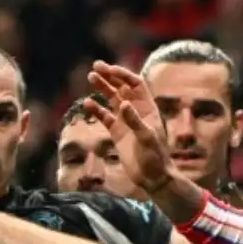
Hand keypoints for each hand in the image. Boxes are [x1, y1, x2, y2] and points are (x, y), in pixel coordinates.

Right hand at [85, 61, 171, 192]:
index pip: (135, 84)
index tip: (110, 70)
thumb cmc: (155, 156)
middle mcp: (136, 111)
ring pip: (112, 99)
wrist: (152, 176)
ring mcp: (125, 121)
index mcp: (148, 107)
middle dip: (110, 76)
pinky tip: (87, 103)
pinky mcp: (116, 133)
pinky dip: (96, 109)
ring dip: (102, 88)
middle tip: (96, 67)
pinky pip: (105, 117)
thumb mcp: (147, 138)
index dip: (123, 75)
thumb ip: (135, 121)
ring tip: (91, 77)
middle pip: (122, 88)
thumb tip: (123, 104)